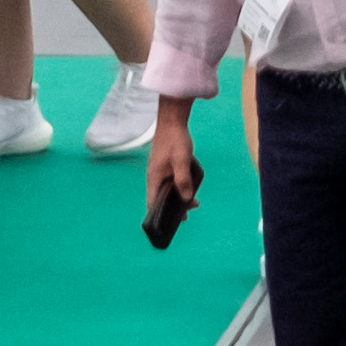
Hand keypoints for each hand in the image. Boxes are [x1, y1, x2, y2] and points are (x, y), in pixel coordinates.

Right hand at [145, 117, 203, 240]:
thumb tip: (187, 199)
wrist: (173, 120)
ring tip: (193, 202)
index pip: (152, 204)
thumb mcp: (181, 161)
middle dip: (173, 208)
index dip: (159, 216)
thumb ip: (183, 180)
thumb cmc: (175, 140)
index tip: (169, 225)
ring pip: (168, 189)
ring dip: (178, 196)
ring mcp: (160, 171)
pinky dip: (180, 186)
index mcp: (154, 179)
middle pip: (161, 199)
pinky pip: (172, 181)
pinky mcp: (166, 166)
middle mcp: (155, 177)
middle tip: (187, 215)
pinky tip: (190, 186)